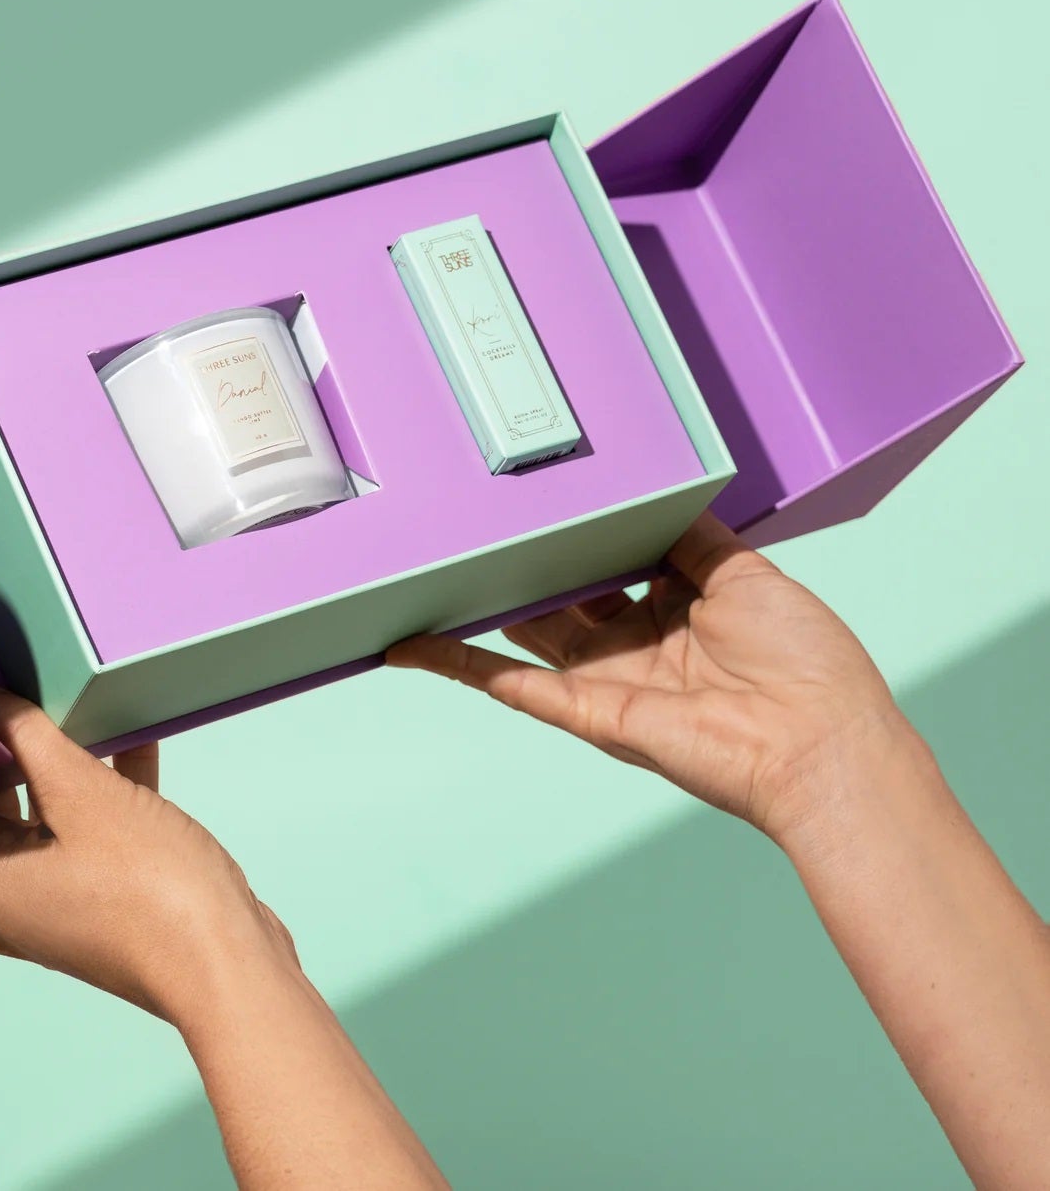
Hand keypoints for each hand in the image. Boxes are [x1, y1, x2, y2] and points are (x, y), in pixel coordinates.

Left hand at [0, 680, 295, 1024]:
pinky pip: (85, 832)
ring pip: (36, 817)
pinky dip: (98, 789)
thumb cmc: (145, 884)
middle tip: (1, 681)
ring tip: (64, 700)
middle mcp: (2, 898)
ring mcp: (53, 904)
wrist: (224, 964)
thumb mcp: (80, 792)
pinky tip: (130, 739)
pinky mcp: (101, 900)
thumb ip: (24, 735)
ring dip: (48, 764)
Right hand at [387, 513, 919, 845]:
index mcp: (675, 605)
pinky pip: (513, 685)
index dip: (574, 534)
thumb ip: (692, 532)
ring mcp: (608, 678)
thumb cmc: (804, 660)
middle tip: (471, 524)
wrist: (818, 741)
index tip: (538, 499)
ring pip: (524, 637)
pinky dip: (458, 665)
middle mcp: (635, 642)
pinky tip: (413, 647)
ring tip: (425, 576)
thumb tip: (659, 490)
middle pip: (560, 596)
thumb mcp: (745, 569)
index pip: (609, 562)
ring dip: (476, 610)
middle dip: (519, 564)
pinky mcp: (591, 712)